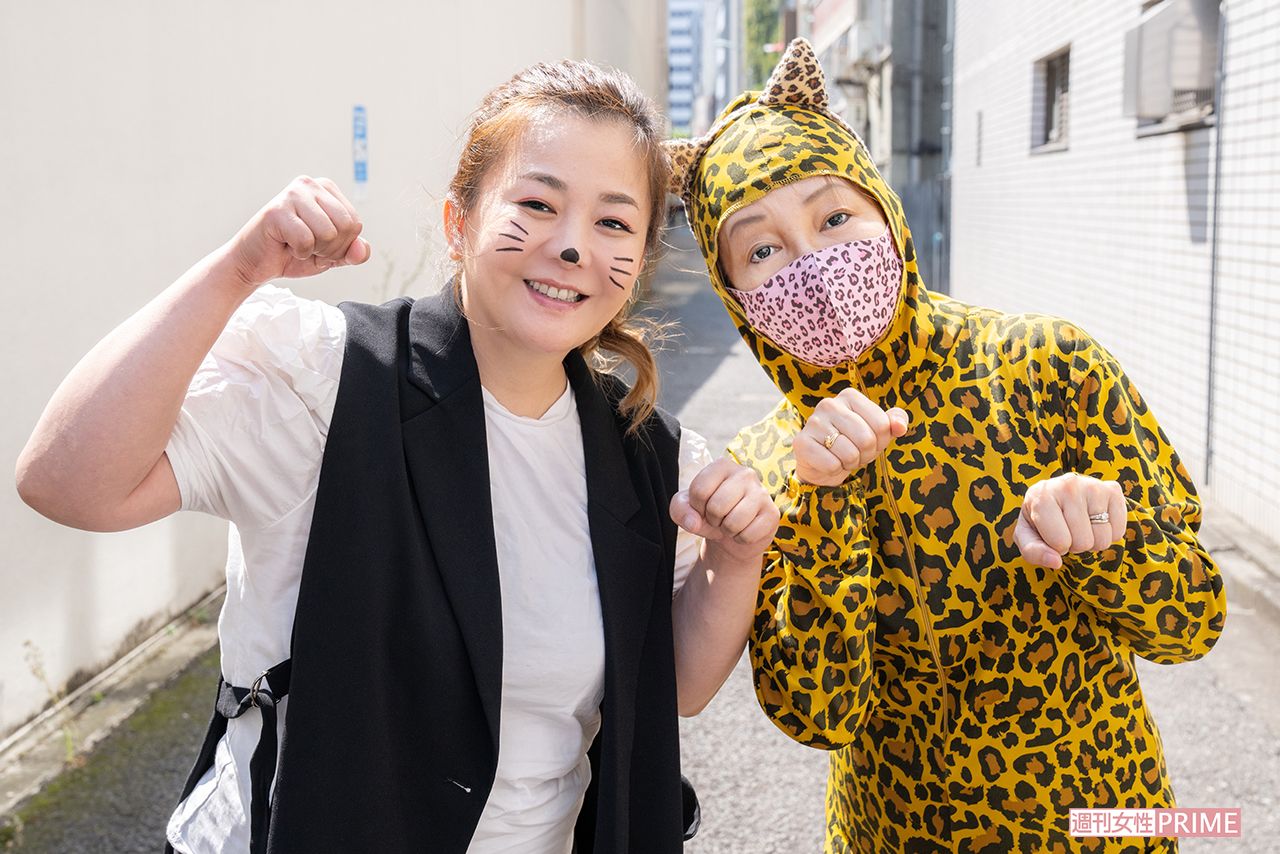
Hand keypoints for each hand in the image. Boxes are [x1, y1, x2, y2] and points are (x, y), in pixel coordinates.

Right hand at [224, 176, 370, 289]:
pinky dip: (298, 252)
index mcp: (327, 189)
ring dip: (314, 250)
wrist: (255, 263)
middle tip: (308, 246)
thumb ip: (352, 253)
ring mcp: (292, 194)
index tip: (319, 244)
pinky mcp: (276, 210)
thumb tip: (363, 249)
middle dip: (330, 249)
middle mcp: (310, 184)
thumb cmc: (293, 253)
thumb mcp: (331, 256)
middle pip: (346, 227)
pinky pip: (306, 241)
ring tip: (296, 244)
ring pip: (328, 234)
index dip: (342, 245)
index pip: (355, 223)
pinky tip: (285, 244)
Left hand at [670, 458, 780, 563]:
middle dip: (712, 520)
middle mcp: (745, 473)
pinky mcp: (772, 513)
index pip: (699, 490)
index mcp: (722, 465)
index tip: (703, 507)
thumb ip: (679, 510)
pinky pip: (748, 535)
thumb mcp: (686, 509)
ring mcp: (762, 492)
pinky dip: (741, 539)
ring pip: (734, 522)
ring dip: (727, 530)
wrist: (731, 534)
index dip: (696, 507)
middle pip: (717, 506)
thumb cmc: (708, 514)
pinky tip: (744, 529)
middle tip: (718, 517)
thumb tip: (694, 522)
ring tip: (730, 523)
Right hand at [795, 389, 909, 485]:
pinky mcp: (801, 442)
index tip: (869, 442)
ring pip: (850, 453)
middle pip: (867, 439)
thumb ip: (895, 422)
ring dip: (850, 463)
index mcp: (850, 396)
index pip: (883, 424)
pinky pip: (832, 464)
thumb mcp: (879, 432)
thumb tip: (899, 427)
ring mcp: (813, 422)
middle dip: (866, 454)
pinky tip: (828, 462)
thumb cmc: (854, 443)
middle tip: (855, 453)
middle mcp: (829, 404)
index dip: (881, 441)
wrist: (823, 464)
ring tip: (841, 457)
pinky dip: (835, 470)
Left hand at [1014, 473, 1127, 568]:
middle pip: (1083, 542)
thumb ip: (1033, 552)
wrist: (1057, 497)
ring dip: (1093, 541)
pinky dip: (1109, 535)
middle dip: (1076, 545)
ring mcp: (1093, 485)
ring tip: (1081, 526)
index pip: (1060, 542)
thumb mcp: (1026, 537)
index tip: (1052, 534)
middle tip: (1068, 530)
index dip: (1058, 547)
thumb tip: (1055, 562)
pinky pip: (1119, 531)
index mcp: (1041, 496)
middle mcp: (1068, 485)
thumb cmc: (1039, 520)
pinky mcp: (1113, 490)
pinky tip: (1096, 521)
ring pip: (1102, 539)